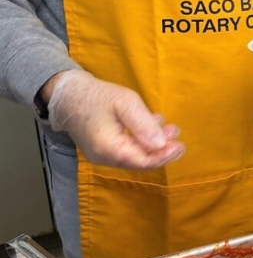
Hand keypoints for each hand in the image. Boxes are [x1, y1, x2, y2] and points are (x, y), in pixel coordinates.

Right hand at [45, 70, 184, 169]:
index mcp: (108, 148)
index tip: (180, 146)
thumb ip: (143, 124)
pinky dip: (142, 140)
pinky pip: (127, 150)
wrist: (67, 95)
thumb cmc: (96, 96)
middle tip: (176, 132)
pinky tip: (151, 124)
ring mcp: (102, 156)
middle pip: (140, 161)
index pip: (142, 162)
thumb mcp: (125, 102)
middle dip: (161, 149)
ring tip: (168, 126)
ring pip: (135, 156)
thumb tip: (162, 144)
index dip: (164, 156)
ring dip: (153, 143)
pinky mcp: (103, 150)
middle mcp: (104, 158)